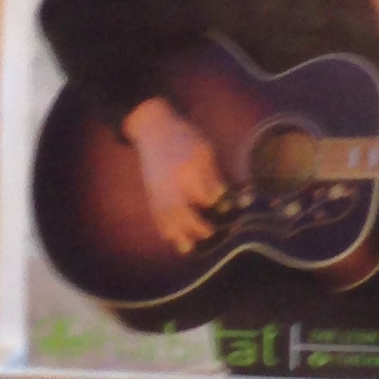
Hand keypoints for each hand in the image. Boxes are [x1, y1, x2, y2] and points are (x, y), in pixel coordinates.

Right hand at [124, 98, 224, 255]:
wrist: (154, 130)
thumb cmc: (184, 136)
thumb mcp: (205, 149)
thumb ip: (212, 174)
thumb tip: (221, 196)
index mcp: (188, 170)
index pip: (204, 194)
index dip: (216, 203)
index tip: (228, 209)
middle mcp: (171, 184)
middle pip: (182, 212)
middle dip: (195, 226)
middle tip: (209, 235)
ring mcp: (158, 190)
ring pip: (167, 218)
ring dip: (177, 234)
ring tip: (188, 247)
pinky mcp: (150, 194)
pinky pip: (156, 216)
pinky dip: (163, 228)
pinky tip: (171, 238)